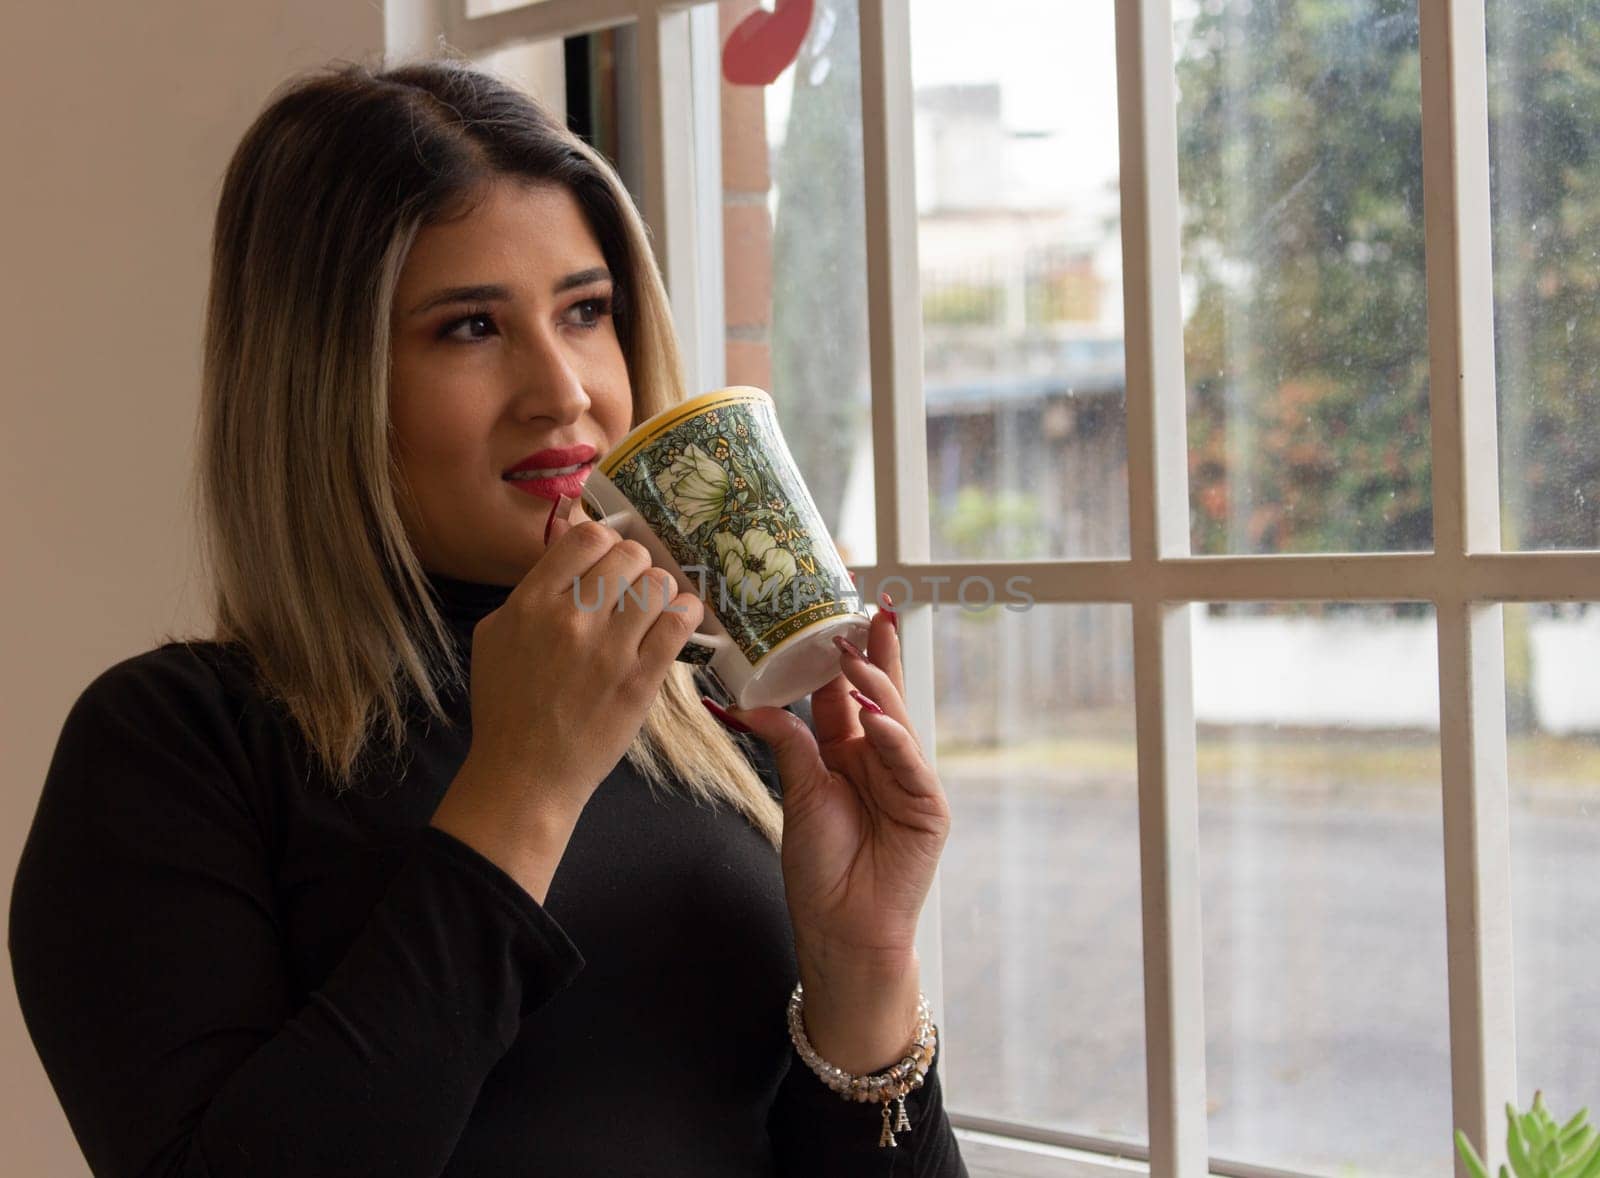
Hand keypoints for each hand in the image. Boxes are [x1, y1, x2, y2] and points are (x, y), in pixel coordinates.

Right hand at [441, 504, 704, 837]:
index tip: (606, 561)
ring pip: (659, 583)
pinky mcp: (641, 679)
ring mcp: (610, 649)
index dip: (604, 541)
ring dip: (659, 590)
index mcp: (532, 602)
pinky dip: (685, 613)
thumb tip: (569, 549)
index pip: (587, 536)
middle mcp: (572, 618)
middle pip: (629, 554)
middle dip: (634, 566)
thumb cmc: (507, 705)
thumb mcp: (495, 635)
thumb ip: (532, 590)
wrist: (525, 774)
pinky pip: (679, 623)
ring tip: (651, 608)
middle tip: (629, 589)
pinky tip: (678, 619)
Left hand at [718, 605, 950, 1069]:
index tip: (832, 610)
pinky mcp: (928, 807)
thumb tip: (746, 702)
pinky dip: (893, 739)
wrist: (842, 930)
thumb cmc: (821, 868)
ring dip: (875, 687)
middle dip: (874, 651)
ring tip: (853, 655)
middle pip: (879, 693)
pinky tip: (876, 718)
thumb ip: (786, 742)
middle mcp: (882, 757)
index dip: (840, 652)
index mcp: (849, 751)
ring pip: (895, 719)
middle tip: (864, 609)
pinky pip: (910, 763)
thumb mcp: (798, 792)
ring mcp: (909, 779)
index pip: (846, 690)